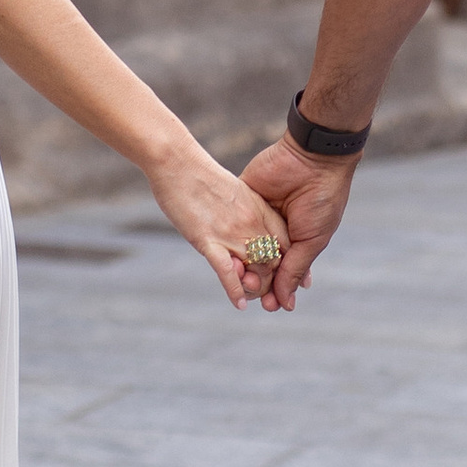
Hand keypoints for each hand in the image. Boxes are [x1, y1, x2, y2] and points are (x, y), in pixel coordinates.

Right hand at [150, 145, 289, 308]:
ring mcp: (230, 233)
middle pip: (273, 261)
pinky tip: (239, 304)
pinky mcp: (208, 240)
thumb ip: (243, 209)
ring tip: (255, 298)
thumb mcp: (233, 191)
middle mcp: (250, 223)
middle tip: (269, 294)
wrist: (177, 161)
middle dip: (274, 282)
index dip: (288, 263)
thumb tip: (244, 223)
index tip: (287, 277)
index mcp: (259, 209)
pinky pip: (227, 272)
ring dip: (257, 290)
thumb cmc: (200, 174)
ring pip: (255, 271)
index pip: (284, 242)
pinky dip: (235, 290)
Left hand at [236, 137, 356, 309]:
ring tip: (239, 281)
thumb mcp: (311, 240)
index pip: (281, 273)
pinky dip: (225, 239)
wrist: (311, 159)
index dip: (276, 290)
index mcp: (295, 241)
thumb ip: (295, 269)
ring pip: (241, 246)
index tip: (272, 306)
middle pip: (258, 264)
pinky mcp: (241, 198)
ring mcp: (256, 215)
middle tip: (255, 295)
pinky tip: (223, 257)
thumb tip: (285, 302)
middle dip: (257, 281)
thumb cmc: (321, 200)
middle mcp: (274, 231)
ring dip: (240, 265)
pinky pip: (228, 221)